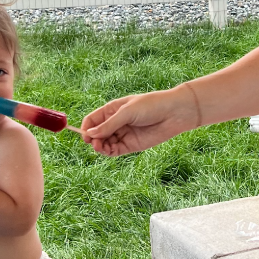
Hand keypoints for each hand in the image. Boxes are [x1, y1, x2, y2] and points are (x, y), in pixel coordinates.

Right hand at [81, 86, 200, 155]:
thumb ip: (109, 124)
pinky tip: (107, 150)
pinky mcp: (131, 145)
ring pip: (104, 143)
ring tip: (100, 147)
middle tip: (93, 143)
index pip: (92, 120)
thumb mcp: (127, 112)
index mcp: (112, 110)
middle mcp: (115, 122)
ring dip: (99, 147)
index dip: (86, 128)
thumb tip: (89, 134)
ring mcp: (123, 134)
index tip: (84, 135)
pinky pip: (114, 151)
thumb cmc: (151, 106)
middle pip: (96, 133)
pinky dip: (108, 152)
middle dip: (92, 139)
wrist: (174, 113)